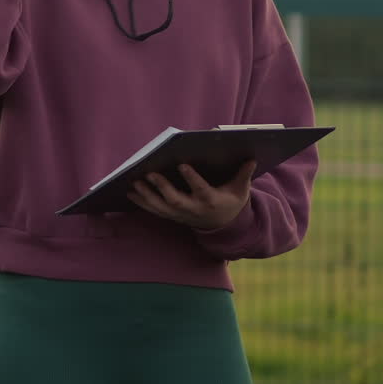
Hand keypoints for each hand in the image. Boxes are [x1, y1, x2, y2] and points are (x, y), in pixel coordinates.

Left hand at [127, 160, 256, 230]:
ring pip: (162, 208)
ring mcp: (182, 215)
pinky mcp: (174, 217)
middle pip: (176, 201)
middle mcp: (195, 210)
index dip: (192, 179)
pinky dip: (142, 202)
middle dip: (162, 188)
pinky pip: (156, 211)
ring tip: (134, 182)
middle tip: (149, 173)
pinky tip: (130, 192)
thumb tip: (252, 158)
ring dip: (147, 196)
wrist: (224, 226)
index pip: (201, 190)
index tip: (182, 164)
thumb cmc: (231, 200)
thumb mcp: (240, 189)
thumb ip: (244, 174)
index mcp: (212, 201)